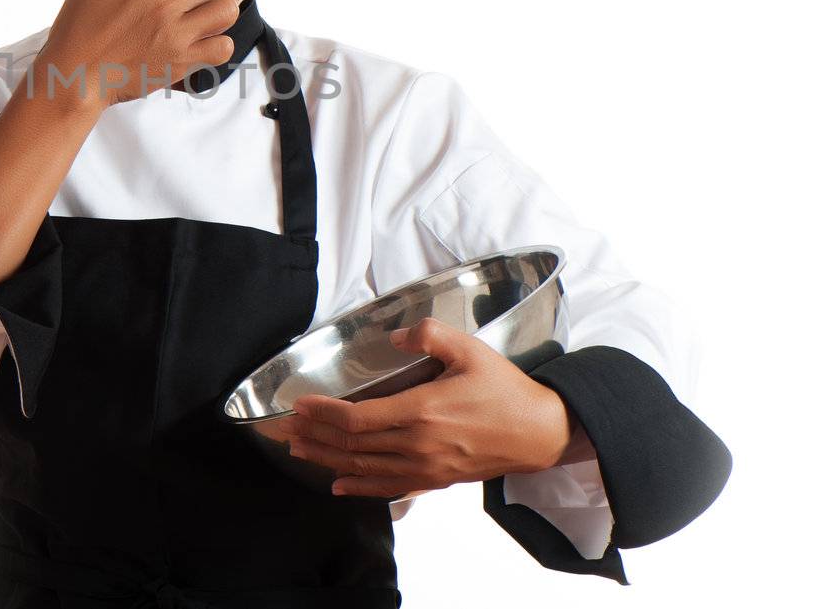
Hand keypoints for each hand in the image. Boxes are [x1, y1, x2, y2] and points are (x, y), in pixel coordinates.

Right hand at [32, 0, 248, 109]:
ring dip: (223, 12)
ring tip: (211, 16)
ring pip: (225, 13)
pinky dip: (220, 44)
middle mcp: (166, 5)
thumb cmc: (76, 31)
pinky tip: (207, 43)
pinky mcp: (180, 63)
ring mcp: (176, 35)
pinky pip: (221, 49)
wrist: (73, 77)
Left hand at [277, 317, 577, 498]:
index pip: (357, 418)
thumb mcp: (470, 350)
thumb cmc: (504, 389)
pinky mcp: (435, 481)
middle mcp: (417, 444)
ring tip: (299, 450)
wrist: (540, 432)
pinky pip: (388, 488)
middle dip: (314, 436)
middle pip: (352, 446)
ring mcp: (425, 467)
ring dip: (327, 460)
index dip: (323, 413)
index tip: (299, 405)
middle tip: (283, 429)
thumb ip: (430, 335)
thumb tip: (396, 335)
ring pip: (364, 468)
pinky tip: (337, 485)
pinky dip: (358, 488)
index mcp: (421, 410)